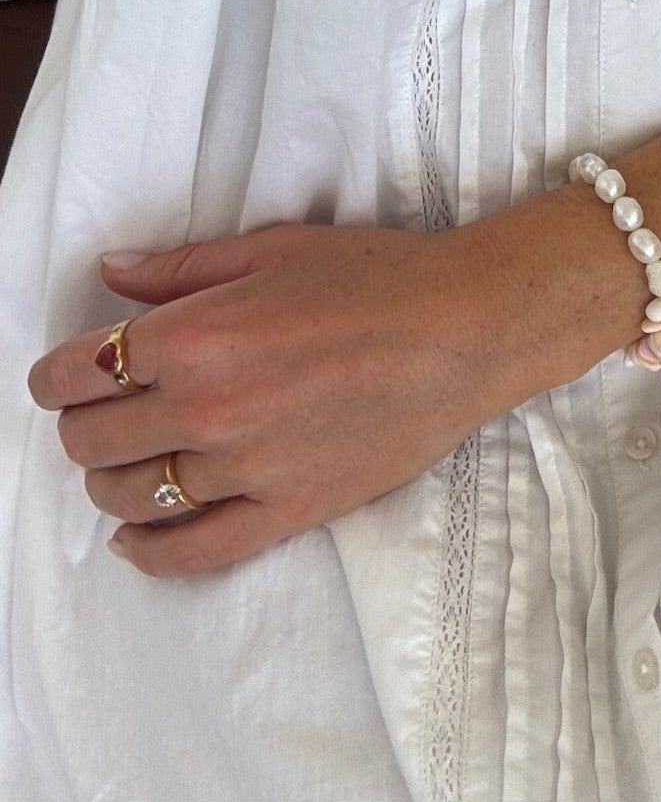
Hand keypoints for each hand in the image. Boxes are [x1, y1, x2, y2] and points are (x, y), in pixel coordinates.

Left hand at [27, 217, 557, 578]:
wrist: (464, 330)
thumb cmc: (377, 277)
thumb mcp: (272, 250)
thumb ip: (180, 270)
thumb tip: (111, 276)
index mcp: (194, 337)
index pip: (76, 374)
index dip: (55, 377)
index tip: (63, 377)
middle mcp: (205, 410)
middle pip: (91, 441)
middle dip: (82, 424)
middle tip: (104, 411)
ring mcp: (243, 470)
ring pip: (130, 497)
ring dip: (113, 480)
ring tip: (131, 460)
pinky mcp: (285, 512)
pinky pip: (191, 552)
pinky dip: (148, 552)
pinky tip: (136, 538)